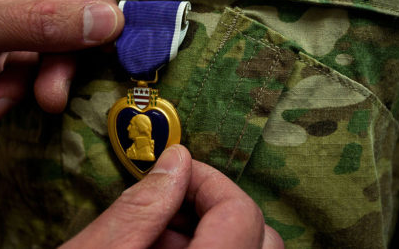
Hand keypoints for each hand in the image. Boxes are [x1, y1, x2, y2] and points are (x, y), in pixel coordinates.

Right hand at [61, 145, 283, 248]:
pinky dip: (209, 247)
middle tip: (171, 199)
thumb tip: (177, 159)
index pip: (240, 215)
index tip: (178, 169)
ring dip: (211, 228)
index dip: (209, 181)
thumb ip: (139, 208)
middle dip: (215, 204)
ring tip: (160, 231)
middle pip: (260, 233)